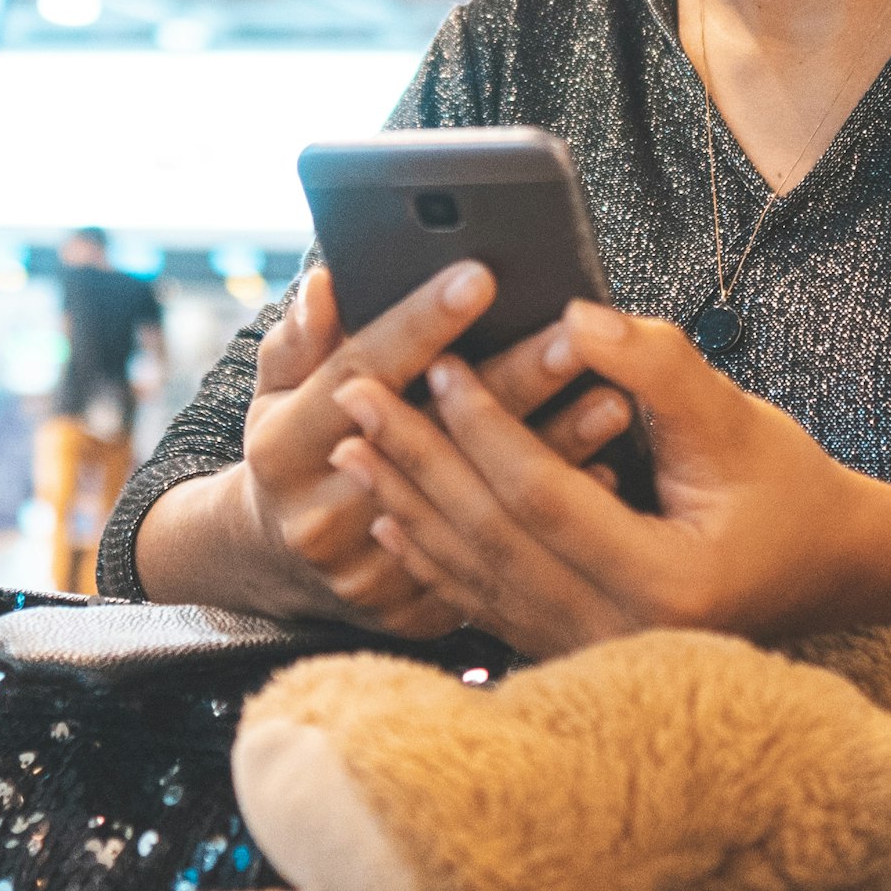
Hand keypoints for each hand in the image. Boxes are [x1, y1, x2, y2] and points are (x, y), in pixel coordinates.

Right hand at [220, 264, 631, 635]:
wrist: (280, 557)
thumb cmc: (294, 446)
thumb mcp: (277, 387)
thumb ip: (301, 338)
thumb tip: (326, 284)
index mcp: (286, 448)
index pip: (363, 370)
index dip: (421, 323)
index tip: (477, 277)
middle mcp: (322, 516)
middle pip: (434, 439)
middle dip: (511, 383)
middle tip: (574, 337)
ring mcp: (367, 573)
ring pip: (477, 505)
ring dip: (552, 451)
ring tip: (613, 402)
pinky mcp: (410, 613)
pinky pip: (498, 561)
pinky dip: (554, 520)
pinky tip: (607, 477)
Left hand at [329, 301, 874, 655]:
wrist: (827, 568)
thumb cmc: (788, 489)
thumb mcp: (737, 419)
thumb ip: (657, 366)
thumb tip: (574, 316)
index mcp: (663, 583)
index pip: (541, 497)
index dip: (483, 427)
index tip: (435, 364)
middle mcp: (621, 633)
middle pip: (490, 540)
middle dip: (416, 461)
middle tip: (354, 394)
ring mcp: (593, 654)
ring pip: (477, 577)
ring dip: (408, 506)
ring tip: (350, 446)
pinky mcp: (577, 650)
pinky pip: (488, 604)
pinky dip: (434, 558)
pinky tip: (390, 517)